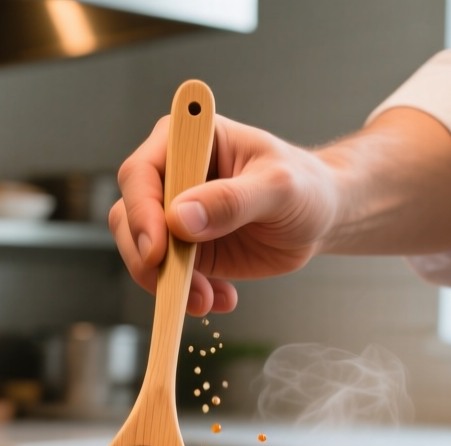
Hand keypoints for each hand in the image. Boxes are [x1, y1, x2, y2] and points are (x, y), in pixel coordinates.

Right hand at [108, 114, 340, 315]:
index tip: (157, 251)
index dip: (141, 212)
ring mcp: (174, 215)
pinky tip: (223, 298)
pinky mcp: (185, 249)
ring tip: (209, 300)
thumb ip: (232, 200)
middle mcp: (172, 175)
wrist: (321, 216)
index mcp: (188, 140)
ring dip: (168, 283)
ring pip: (141, 251)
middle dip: (148, 258)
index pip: (141, 172)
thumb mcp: (279, 187)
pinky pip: (166, 276)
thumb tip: (180, 219)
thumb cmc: (305, 186)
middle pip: (130, 216)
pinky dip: (188, 295)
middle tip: (178, 288)